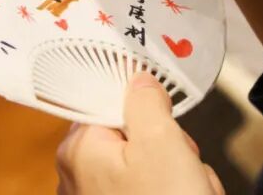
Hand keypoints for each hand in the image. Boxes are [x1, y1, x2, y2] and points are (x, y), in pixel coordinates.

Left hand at [56, 74, 223, 194]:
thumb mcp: (162, 142)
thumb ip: (146, 101)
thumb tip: (138, 79)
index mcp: (79, 148)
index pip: (110, 105)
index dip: (145, 111)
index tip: (165, 122)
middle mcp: (79, 176)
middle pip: (136, 138)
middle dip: (171, 151)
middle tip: (183, 169)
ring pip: (154, 170)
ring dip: (182, 179)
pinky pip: (156, 193)